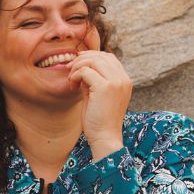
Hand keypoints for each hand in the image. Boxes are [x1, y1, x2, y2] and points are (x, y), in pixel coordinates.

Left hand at [67, 26, 130, 157]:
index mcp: (124, 80)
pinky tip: (72, 86)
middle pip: (100, 56)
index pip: (108, 57)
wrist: (104, 137)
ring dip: (77, 67)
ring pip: (93, 60)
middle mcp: (123, 79)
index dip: (91, 57)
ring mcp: (116, 82)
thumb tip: (81, 68)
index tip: (77, 66)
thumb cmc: (99, 120)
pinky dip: (75, 75)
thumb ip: (92, 80)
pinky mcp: (106, 87)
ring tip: (71, 80)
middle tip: (69, 70)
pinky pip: (86, 71)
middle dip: (82, 59)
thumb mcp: (96, 95)